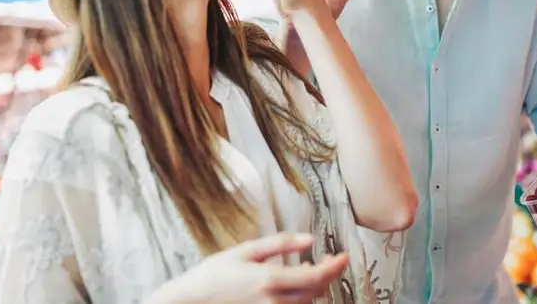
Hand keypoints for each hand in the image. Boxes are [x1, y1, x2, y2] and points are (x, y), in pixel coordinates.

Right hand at [152, 232, 348, 303]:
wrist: (191, 301)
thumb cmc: (215, 273)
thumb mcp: (247, 251)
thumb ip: (280, 244)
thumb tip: (309, 239)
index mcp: (270, 281)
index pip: (316, 277)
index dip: (335, 267)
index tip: (345, 255)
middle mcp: (274, 303)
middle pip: (315, 293)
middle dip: (329, 275)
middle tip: (334, 259)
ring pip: (306, 303)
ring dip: (315, 286)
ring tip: (311, 268)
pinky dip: (301, 296)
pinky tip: (296, 283)